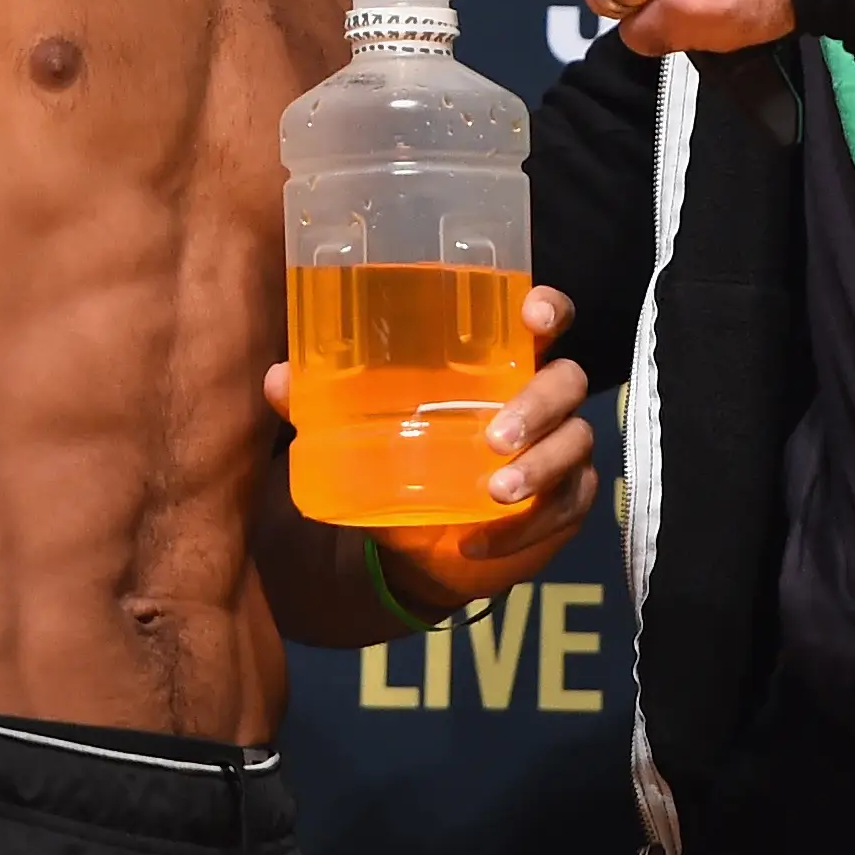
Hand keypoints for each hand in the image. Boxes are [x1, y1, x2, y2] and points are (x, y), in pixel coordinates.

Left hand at [262, 287, 598, 606]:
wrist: (417, 544)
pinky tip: (479, 541)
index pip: (546, 319)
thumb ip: (322, 401)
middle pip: (568, 381)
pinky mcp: (566, 501)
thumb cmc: (402, 458)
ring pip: (576, 444)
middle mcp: (542, 396)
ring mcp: (562, 448)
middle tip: (494, 436)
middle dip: (538, 405)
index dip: (550, 310)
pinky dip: (525, 528)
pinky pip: (566, 507)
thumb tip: (277, 378)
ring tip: (495, 492)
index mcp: (503, 360)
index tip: (534, 317)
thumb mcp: (362, 428)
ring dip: (540, 467)